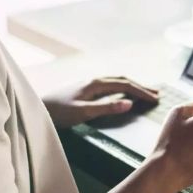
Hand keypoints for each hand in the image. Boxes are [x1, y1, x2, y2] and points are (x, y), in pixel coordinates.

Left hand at [43, 76, 157, 127]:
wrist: (36, 108)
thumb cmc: (58, 112)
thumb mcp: (83, 112)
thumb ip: (106, 108)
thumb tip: (129, 103)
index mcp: (96, 83)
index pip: (125, 85)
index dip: (141, 91)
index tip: (155, 99)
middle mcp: (94, 80)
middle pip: (123, 80)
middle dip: (140, 86)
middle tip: (157, 94)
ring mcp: (89, 83)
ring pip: (116, 81)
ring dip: (132, 86)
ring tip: (144, 92)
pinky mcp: (84, 89)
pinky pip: (110, 85)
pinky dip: (122, 88)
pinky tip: (122, 93)